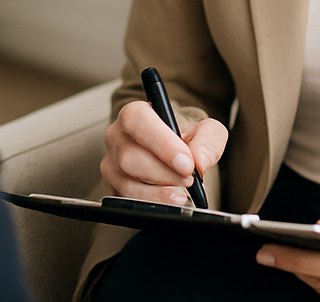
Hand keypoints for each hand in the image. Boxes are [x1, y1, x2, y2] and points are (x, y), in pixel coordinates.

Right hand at [100, 100, 226, 204]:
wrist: (174, 156)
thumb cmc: (184, 139)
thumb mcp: (205, 131)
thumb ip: (209, 139)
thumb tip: (200, 160)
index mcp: (134, 114)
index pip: (137, 121)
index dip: (161, 143)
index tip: (186, 163)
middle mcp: (116, 137)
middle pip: (130, 157)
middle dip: (163, 173)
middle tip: (188, 180)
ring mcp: (111, 164)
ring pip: (127, 183)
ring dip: (158, 192)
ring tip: (181, 194)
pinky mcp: (113, 188)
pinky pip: (127, 201)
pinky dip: (152, 204)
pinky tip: (169, 202)